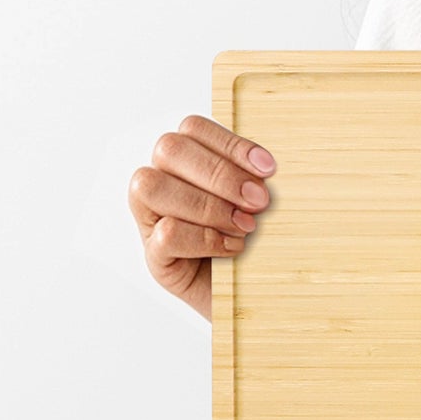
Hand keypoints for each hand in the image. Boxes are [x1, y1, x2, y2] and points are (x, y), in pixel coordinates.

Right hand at [129, 114, 276, 321]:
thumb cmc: (258, 238)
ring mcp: (151, 219)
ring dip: (208, 205)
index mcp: (188, 160)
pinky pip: (165, 233)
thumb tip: (265, 167)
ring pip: (153, 186)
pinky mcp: (153, 256)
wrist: (256, 292)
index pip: (193, 127)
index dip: (231, 144)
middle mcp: (162, 182)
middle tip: (259, 201)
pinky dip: (205, 239)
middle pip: (169, 149)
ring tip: (246, 226)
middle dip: (220, 174)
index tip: (269, 169)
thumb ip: (254, 176)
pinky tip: (233, 248)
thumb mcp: (261, 200)